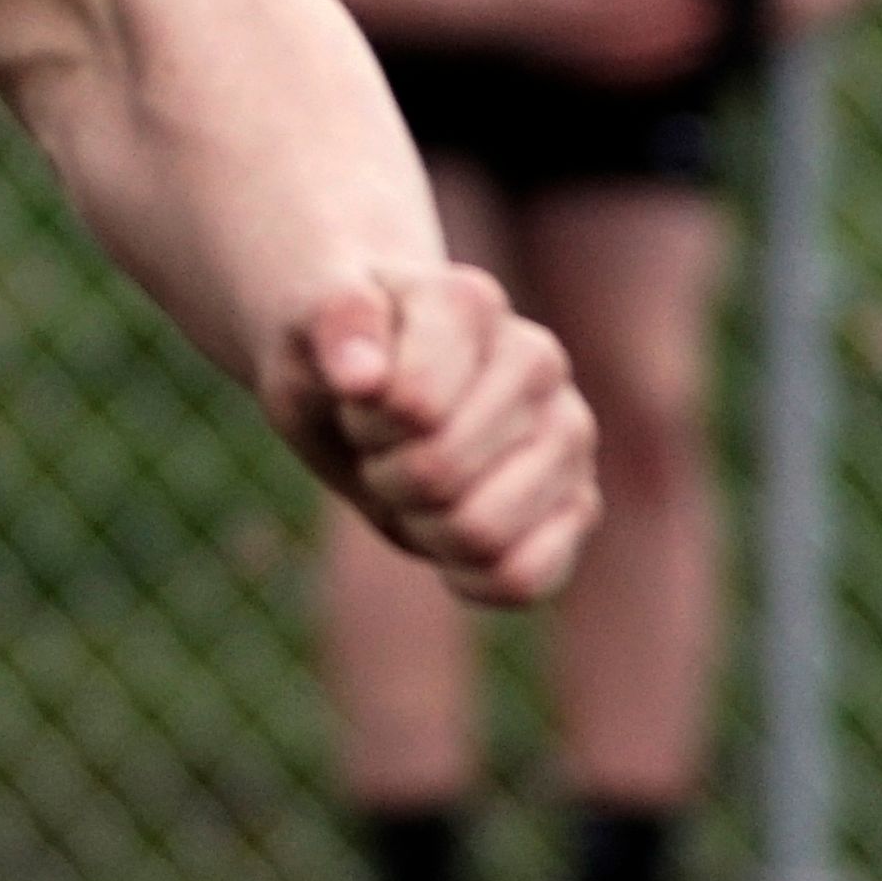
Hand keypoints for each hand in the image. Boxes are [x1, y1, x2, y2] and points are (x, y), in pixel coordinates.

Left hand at [277, 269, 597, 604]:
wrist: (364, 379)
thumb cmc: (330, 353)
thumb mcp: (301, 324)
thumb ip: (332, 325)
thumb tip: (362, 379)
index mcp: (469, 302)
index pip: (412, 407)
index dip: (362, 419)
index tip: (355, 393)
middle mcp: (538, 360)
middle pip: (440, 475)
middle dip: (384, 472)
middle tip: (377, 440)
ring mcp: (571, 432)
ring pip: (482, 533)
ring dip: (419, 524)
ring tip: (410, 477)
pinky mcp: (580, 502)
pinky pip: (523, 579)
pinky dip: (463, 574)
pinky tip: (443, 532)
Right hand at [482, 0, 721, 82]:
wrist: (474, 4)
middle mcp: (575, 22)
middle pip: (639, 19)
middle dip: (680, 12)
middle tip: (719, 4)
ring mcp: (577, 48)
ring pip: (635, 50)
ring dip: (674, 44)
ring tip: (708, 35)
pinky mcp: (576, 66)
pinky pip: (619, 75)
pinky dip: (650, 71)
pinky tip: (675, 64)